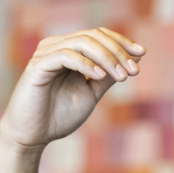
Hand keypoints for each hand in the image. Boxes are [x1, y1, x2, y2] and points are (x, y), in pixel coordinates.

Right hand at [0, 28, 145, 152]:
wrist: (31, 137)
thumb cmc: (57, 117)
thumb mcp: (90, 94)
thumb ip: (107, 76)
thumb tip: (133, 60)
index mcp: (68, 50)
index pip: (98, 35)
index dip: (121, 42)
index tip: (142, 54)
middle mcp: (56, 46)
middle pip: (94, 35)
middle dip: (118, 51)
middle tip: (134, 70)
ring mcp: (45, 54)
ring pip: (83, 42)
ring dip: (107, 58)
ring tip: (122, 76)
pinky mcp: (37, 66)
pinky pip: (66, 56)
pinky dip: (86, 64)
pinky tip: (99, 77)